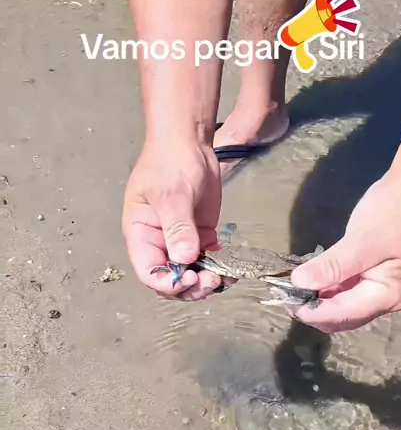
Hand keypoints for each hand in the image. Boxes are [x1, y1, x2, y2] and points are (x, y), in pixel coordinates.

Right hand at [122, 140, 222, 299]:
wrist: (189, 142)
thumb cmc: (170, 163)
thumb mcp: (172, 195)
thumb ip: (178, 228)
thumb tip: (184, 259)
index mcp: (141, 235)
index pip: (149, 271)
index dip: (167, 282)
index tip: (189, 278)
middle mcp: (158, 243)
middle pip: (170, 279)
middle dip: (189, 287)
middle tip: (211, 281)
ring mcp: (180, 241)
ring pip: (190, 274)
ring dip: (205, 282)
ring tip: (223, 278)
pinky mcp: (200, 236)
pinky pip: (207, 261)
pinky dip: (218, 269)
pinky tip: (231, 270)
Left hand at [288, 173, 400, 332]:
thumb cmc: (393, 213)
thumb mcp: (361, 241)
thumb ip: (331, 266)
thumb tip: (299, 283)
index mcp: (387, 295)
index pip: (344, 314)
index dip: (314, 312)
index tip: (286, 303)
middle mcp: (384, 299)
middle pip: (342, 317)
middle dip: (313, 310)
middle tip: (283, 296)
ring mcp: (376, 289)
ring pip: (339, 306)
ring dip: (316, 300)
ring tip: (289, 289)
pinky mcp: (368, 276)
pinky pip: (341, 290)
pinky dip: (323, 288)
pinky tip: (305, 280)